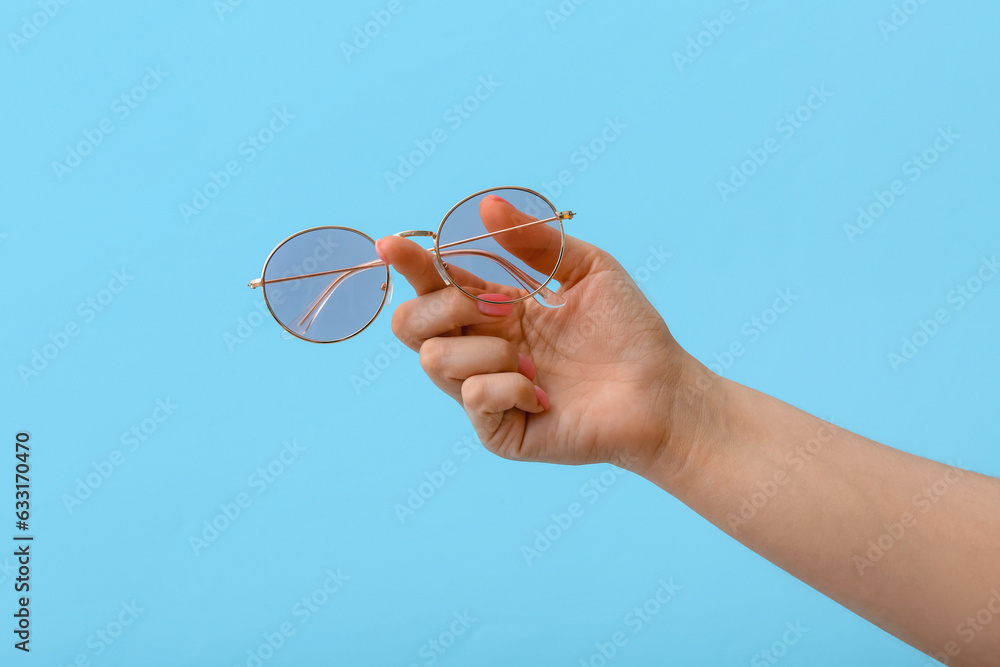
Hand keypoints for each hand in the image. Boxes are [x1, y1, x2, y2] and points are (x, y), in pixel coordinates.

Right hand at [380, 197, 701, 473]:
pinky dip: (511, 386)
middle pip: (410, 327)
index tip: (393, 243)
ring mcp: (486, 393)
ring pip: (434, 361)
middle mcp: (481, 350)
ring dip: (489, 349)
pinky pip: (474, 398)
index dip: (411, 264)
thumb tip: (485, 205)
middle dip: (445, 306)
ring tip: (538, 358)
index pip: (434, 286)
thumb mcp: (586, 269)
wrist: (661, 389)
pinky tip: (547, 393)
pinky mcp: (498, 431)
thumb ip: (533, 241)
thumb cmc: (629, 331)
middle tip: (503, 309)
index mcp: (494, 310)